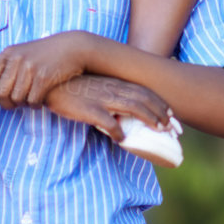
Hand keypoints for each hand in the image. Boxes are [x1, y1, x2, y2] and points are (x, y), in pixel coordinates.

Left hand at [0, 33, 92, 107]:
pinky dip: (35, 105)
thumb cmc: (46, 53)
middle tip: (14, 105)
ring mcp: (30, 68)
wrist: (73, 47)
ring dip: (22, 104)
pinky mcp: (44, 78)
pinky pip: (32, 101)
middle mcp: (17, 60)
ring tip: (29, 101)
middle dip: (6, 103)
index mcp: (8, 53)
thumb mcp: (23, 52)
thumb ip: (8, 66)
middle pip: (1, 93)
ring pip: (17, 99)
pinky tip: (39, 101)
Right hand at [45, 73, 171, 138]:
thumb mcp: (97, 88)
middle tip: (172, 128)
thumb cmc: (74, 88)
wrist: (51, 84)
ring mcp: (101, 98)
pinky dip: (117, 130)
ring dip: (148, 118)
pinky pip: (107, 121)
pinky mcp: (88, 108)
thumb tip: (125, 118)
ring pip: (132, 107)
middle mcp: (112, 88)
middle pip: (144, 99)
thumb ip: (112, 98)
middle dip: (161, 113)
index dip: (161, 104)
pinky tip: (122, 139)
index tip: (172, 117)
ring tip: (159, 130)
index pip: (145, 92)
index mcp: (115, 84)